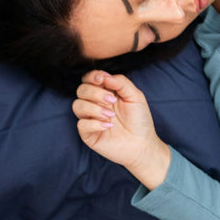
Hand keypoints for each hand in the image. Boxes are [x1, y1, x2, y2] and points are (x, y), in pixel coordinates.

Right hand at [72, 71, 170, 188]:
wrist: (142, 144)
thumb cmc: (139, 119)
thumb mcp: (135, 95)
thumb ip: (120, 82)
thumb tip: (104, 75)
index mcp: (105, 92)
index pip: (89, 79)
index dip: (92, 76)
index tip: (101, 80)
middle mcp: (94, 103)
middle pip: (81, 90)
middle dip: (95, 93)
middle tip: (112, 101)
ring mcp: (90, 118)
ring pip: (77, 105)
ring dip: (94, 108)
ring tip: (110, 115)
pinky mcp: (88, 134)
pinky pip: (81, 124)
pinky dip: (94, 123)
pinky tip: (108, 126)